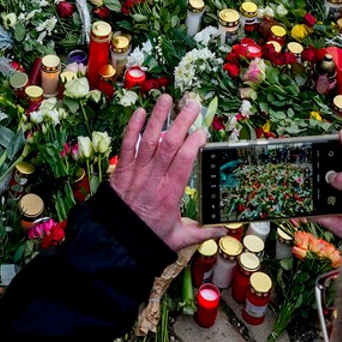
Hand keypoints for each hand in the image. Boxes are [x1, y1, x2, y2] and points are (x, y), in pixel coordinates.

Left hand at [111, 95, 220, 251]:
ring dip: (157, 118)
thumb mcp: (178, 239)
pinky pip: (126, 146)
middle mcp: (154, 179)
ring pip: (148, 140)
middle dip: (182, 122)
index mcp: (170, 194)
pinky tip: (138, 112)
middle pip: (169, 144)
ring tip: (167, 98)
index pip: (185, 161)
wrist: (116, 242)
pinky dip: (131, 129)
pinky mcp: (120, 171)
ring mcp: (136, 173)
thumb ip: (202, 232)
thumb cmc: (148, 239)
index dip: (194, 143)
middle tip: (193, 105)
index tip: (203, 132)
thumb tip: (225, 230)